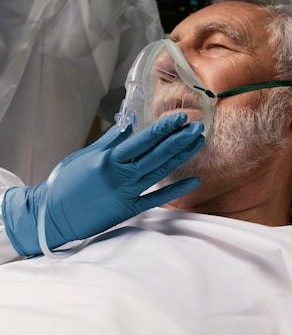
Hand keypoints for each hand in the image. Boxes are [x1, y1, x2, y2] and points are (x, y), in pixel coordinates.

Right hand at [2, 112, 203, 255]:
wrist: (51, 216)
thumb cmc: (65, 183)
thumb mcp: (86, 156)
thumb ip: (111, 139)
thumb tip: (130, 121)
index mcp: (109, 159)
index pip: (143, 140)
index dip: (164, 128)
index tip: (181, 117)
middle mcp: (121, 176)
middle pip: (157, 155)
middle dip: (179, 139)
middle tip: (198, 126)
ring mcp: (126, 194)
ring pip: (160, 172)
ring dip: (181, 157)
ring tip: (197, 142)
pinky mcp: (128, 211)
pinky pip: (156, 199)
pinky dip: (175, 190)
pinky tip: (193, 180)